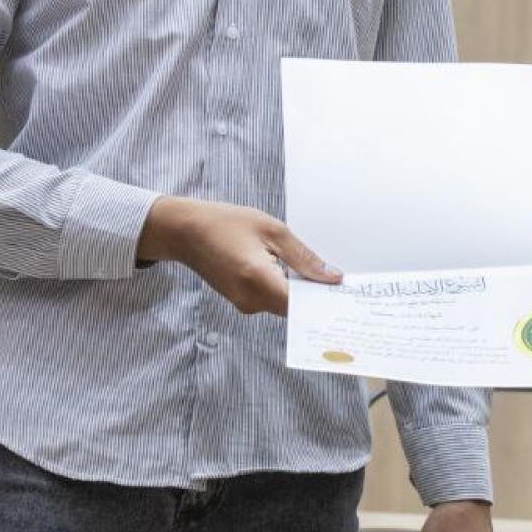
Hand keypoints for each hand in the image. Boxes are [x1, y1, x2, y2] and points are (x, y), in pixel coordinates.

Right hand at [134, 195, 339, 314]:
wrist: (187, 231)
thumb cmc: (227, 223)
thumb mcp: (273, 231)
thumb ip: (304, 258)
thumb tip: (332, 277)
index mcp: (258, 279)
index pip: (301, 304)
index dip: (324, 301)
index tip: (345, 297)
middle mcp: (250, 299)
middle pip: (294, 308)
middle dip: (315, 296)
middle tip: (339, 284)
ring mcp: (244, 304)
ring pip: (284, 306)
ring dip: (300, 292)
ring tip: (317, 274)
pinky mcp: (241, 302)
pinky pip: (271, 301)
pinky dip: (285, 290)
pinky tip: (293, 274)